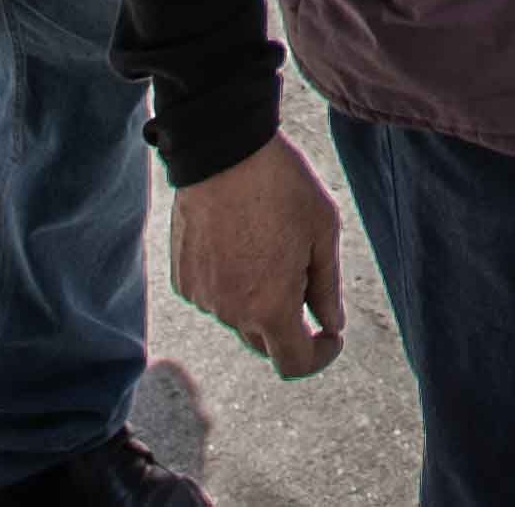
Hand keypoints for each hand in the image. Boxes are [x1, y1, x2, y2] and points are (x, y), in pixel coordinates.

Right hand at [170, 139, 348, 376]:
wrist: (224, 151)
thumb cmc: (283, 187)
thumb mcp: (323, 232)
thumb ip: (328, 289)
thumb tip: (331, 325)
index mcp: (271, 308)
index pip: (293, 364)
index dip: (319, 357)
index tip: (331, 335)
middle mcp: (232, 313)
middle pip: (266, 341)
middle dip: (290, 322)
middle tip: (304, 273)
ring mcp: (203, 297)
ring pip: (239, 315)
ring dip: (258, 298)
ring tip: (268, 241)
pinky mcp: (183, 279)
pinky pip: (215, 295)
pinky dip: (232, 282)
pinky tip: (239, 239)